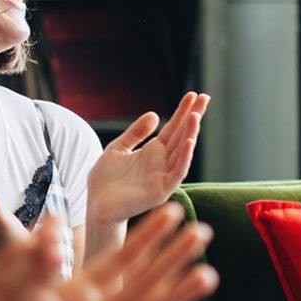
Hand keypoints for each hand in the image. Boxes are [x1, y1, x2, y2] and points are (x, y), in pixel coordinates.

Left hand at [17, 203, 217, 300]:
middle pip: (142, 284)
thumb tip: (52, 218)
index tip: (173, 210)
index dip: (147, 236)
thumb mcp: (17, 290)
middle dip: (172, 259)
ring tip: (207, 275)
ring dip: (175, 298)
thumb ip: (39, 259)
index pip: (120, 260)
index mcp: (80, 294)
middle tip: (203, 231)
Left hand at [87, 92, 210, 225]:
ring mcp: (163, 176)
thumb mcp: (118, 148)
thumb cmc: (105, 180)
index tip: (194, 94)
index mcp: (152, 152)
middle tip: (204, 98)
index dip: (183, 112)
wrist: (96, 205)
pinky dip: (183, 158)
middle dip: (193, 117)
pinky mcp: (161, 191)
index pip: (173, 128)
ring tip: (196, 116)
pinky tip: (188, 142)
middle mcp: (161, 163)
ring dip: (190, 134)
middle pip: (181, 136)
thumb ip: (135, 133)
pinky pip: (176, 173)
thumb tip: (155, 114)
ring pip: (181, 152)